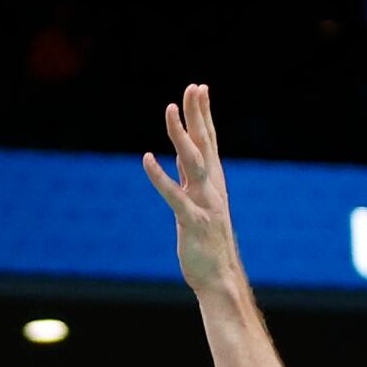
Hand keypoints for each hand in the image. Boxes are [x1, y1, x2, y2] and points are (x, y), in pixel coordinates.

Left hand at [141, 82, 240, 288]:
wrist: (219, 278)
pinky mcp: (192, 222)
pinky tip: (147, 159)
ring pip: (192, 162)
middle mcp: (212, 188)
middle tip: (194, 87)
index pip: (209, 141)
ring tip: (170, 110)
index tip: (199, 88)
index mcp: (214, 183)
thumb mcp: (199, 205)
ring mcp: (204, 203)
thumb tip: (182, 154)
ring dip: (180, 135)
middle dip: (198, 114)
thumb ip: (191, 179)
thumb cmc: (208, 244)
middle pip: (204, 144)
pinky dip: (160, 176)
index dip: (203, 115)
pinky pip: (174, 195)